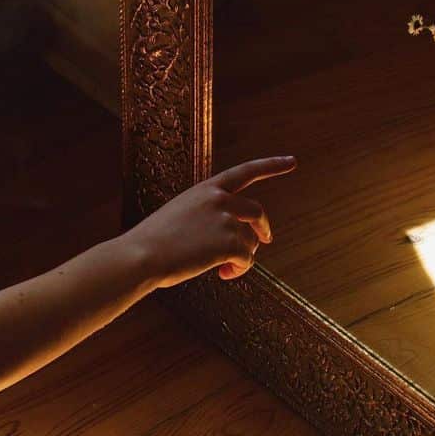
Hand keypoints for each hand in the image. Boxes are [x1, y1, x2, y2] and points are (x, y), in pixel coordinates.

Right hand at [122, 156, 297, 288]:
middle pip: (257, 211)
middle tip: (266, 240)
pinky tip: (222, 274)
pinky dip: (238, 270)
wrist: (142, 256)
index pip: (245, 171)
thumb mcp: (180, 215)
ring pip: (251, 241)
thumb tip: (230, 238)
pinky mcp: (230, 242)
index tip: (291, 161)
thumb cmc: (154, 242)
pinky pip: (247, 259)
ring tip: (222, 268)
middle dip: (263, 228)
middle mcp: (219, 199)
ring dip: (242, 257)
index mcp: (206, 189)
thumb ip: (207, 217)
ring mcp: (226, 220)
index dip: (271, 166)